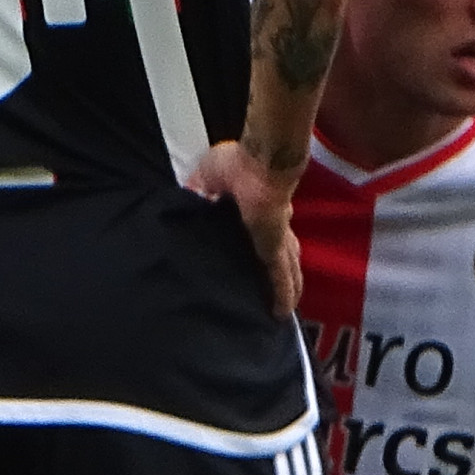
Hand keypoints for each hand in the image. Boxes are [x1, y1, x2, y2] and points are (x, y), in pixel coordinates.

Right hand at [189, 141, 303, 313]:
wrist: (260, 159)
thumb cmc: (237, 161)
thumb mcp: (206, 176)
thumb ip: (198, 190)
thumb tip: (188, 199)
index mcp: (257, 209)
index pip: (263, 234)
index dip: (261, 247)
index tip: (255, 263)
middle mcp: (272, 227)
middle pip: (281, 258)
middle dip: (279, 276)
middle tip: (269, 296)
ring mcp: (276, 239)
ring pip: (286, 272)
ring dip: (286, 291)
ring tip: (279, 313)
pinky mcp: (275, 247)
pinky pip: (281, 278)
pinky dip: (283, 296)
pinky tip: (280, 315)